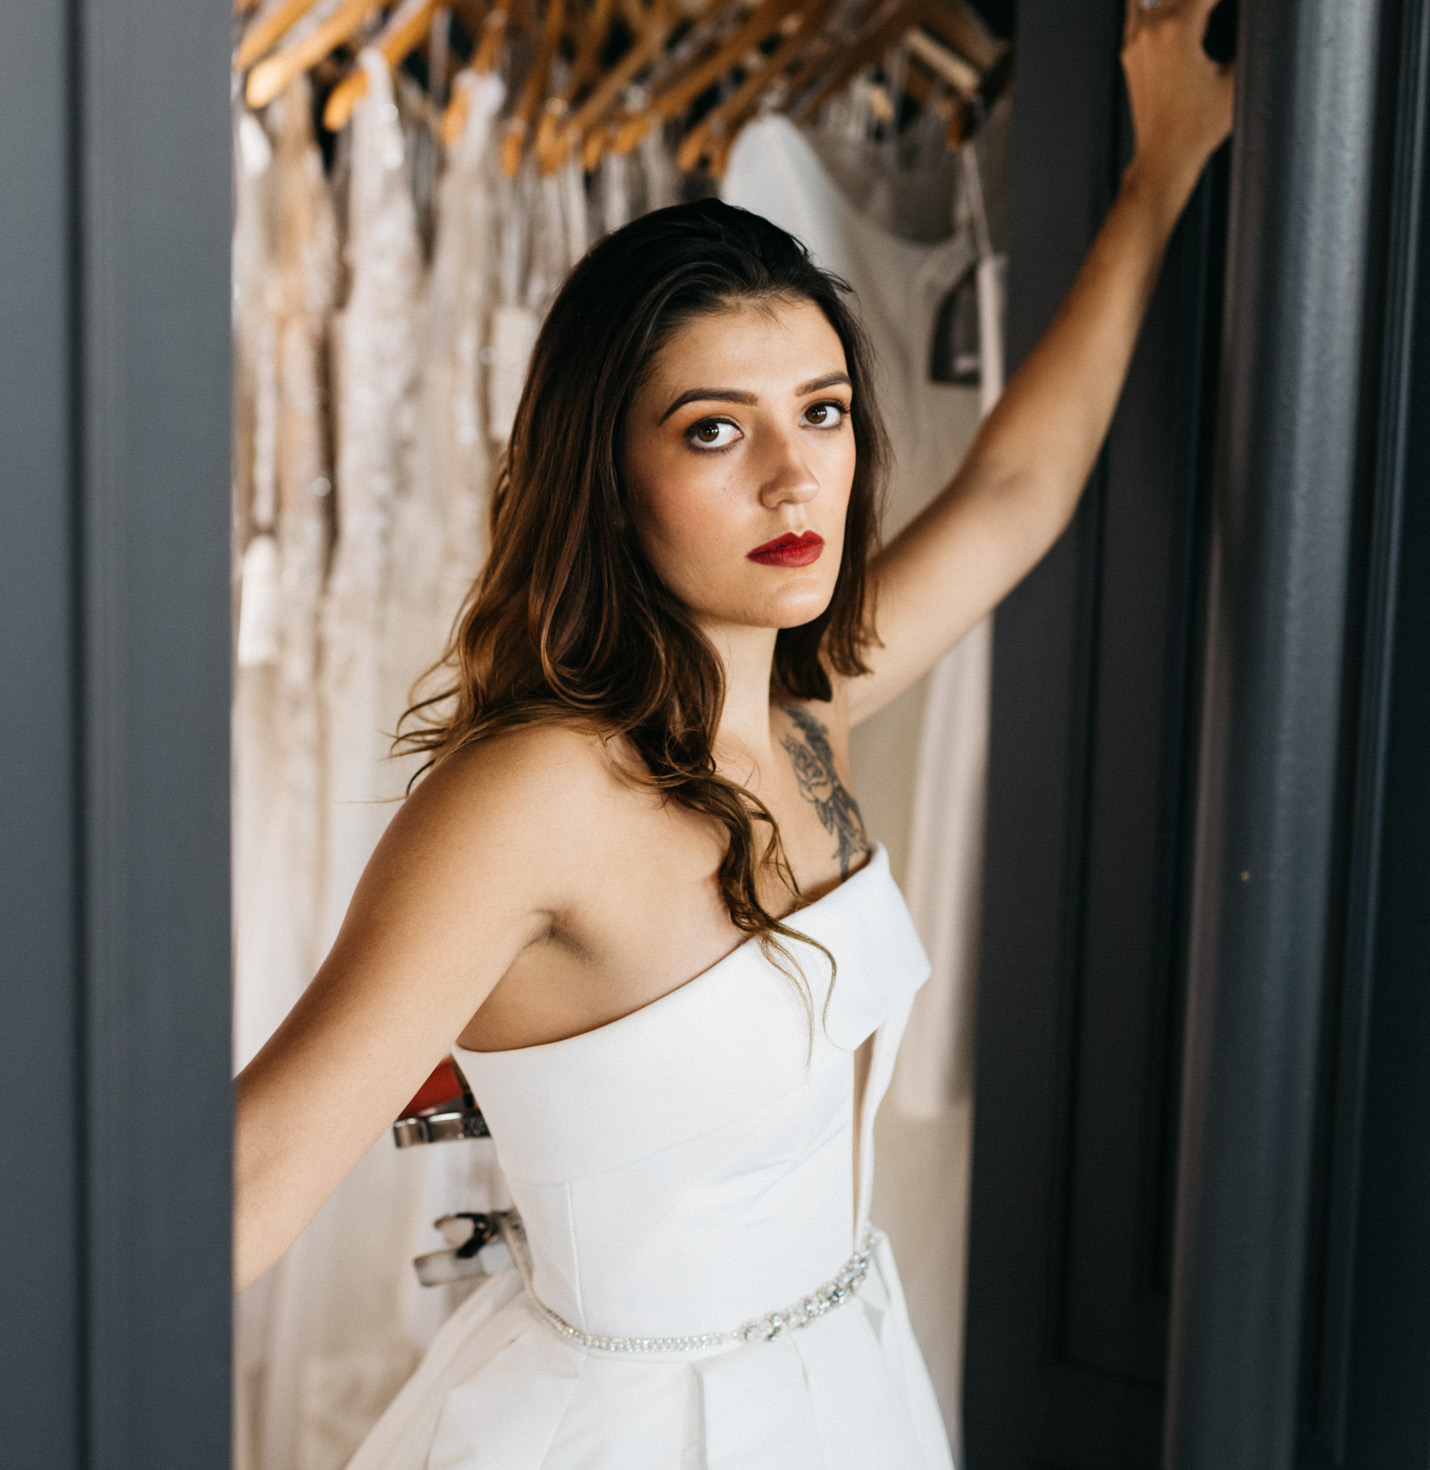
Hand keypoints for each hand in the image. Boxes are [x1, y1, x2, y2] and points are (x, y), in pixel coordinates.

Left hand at [1122, 0, 1234, 197]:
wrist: (1164, 156)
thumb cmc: (1197, 127)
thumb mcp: (1235, 79)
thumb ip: (1250, 39)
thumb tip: (1263, 20)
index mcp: (1178, 30)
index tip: (1245, 7)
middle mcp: (1151, 30)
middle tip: (1217, 9)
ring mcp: (1136, 40)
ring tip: (1201, 10)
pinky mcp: (1130, 52)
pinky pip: (1140, 8)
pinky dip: (1159, 2)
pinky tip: (1176, 9)